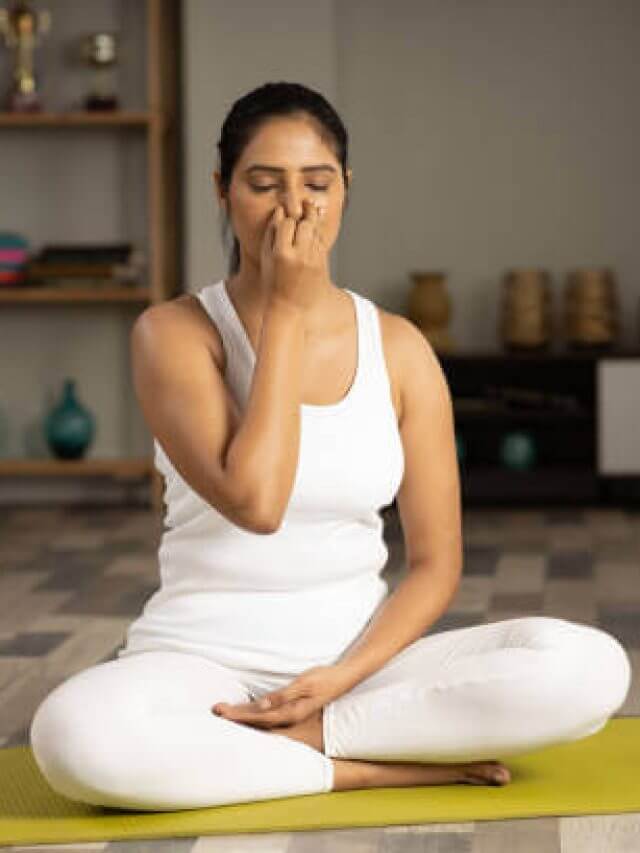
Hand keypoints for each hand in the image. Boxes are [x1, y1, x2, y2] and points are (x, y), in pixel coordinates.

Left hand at [210, 664, 351, 729]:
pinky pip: (268, 712)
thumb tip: (262, 706)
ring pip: (261, 717)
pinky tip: (246, 710)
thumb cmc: (324, 678)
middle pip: (257, 720)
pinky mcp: (292, 707)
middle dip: (236, 716)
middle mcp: (288, 717)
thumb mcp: (304, 684)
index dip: (239, 716)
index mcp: (290, 713)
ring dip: (243, 714)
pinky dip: (254, 711)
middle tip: (216, 710)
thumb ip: (283, 696)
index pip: (258, 717)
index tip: (222, 713)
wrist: (343, 678)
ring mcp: (290, 713)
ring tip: (225, 711)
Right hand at [260, 198, 327, 315]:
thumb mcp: (266, 258)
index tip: (286, 212)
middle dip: (304, 213)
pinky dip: (317, 234)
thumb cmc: (273, 282)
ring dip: (312, 221)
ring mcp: (313, 260)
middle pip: (305, 223)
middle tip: (303, 204)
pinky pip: (321, 241)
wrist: (290, 307)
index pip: (288, 223)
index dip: (287, 216)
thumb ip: (271, 233)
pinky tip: (312, 231)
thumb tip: (279, 211)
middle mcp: (299, 256)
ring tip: (310, 211)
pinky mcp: (322, 264)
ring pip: (316, 231)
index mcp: (282, 253)